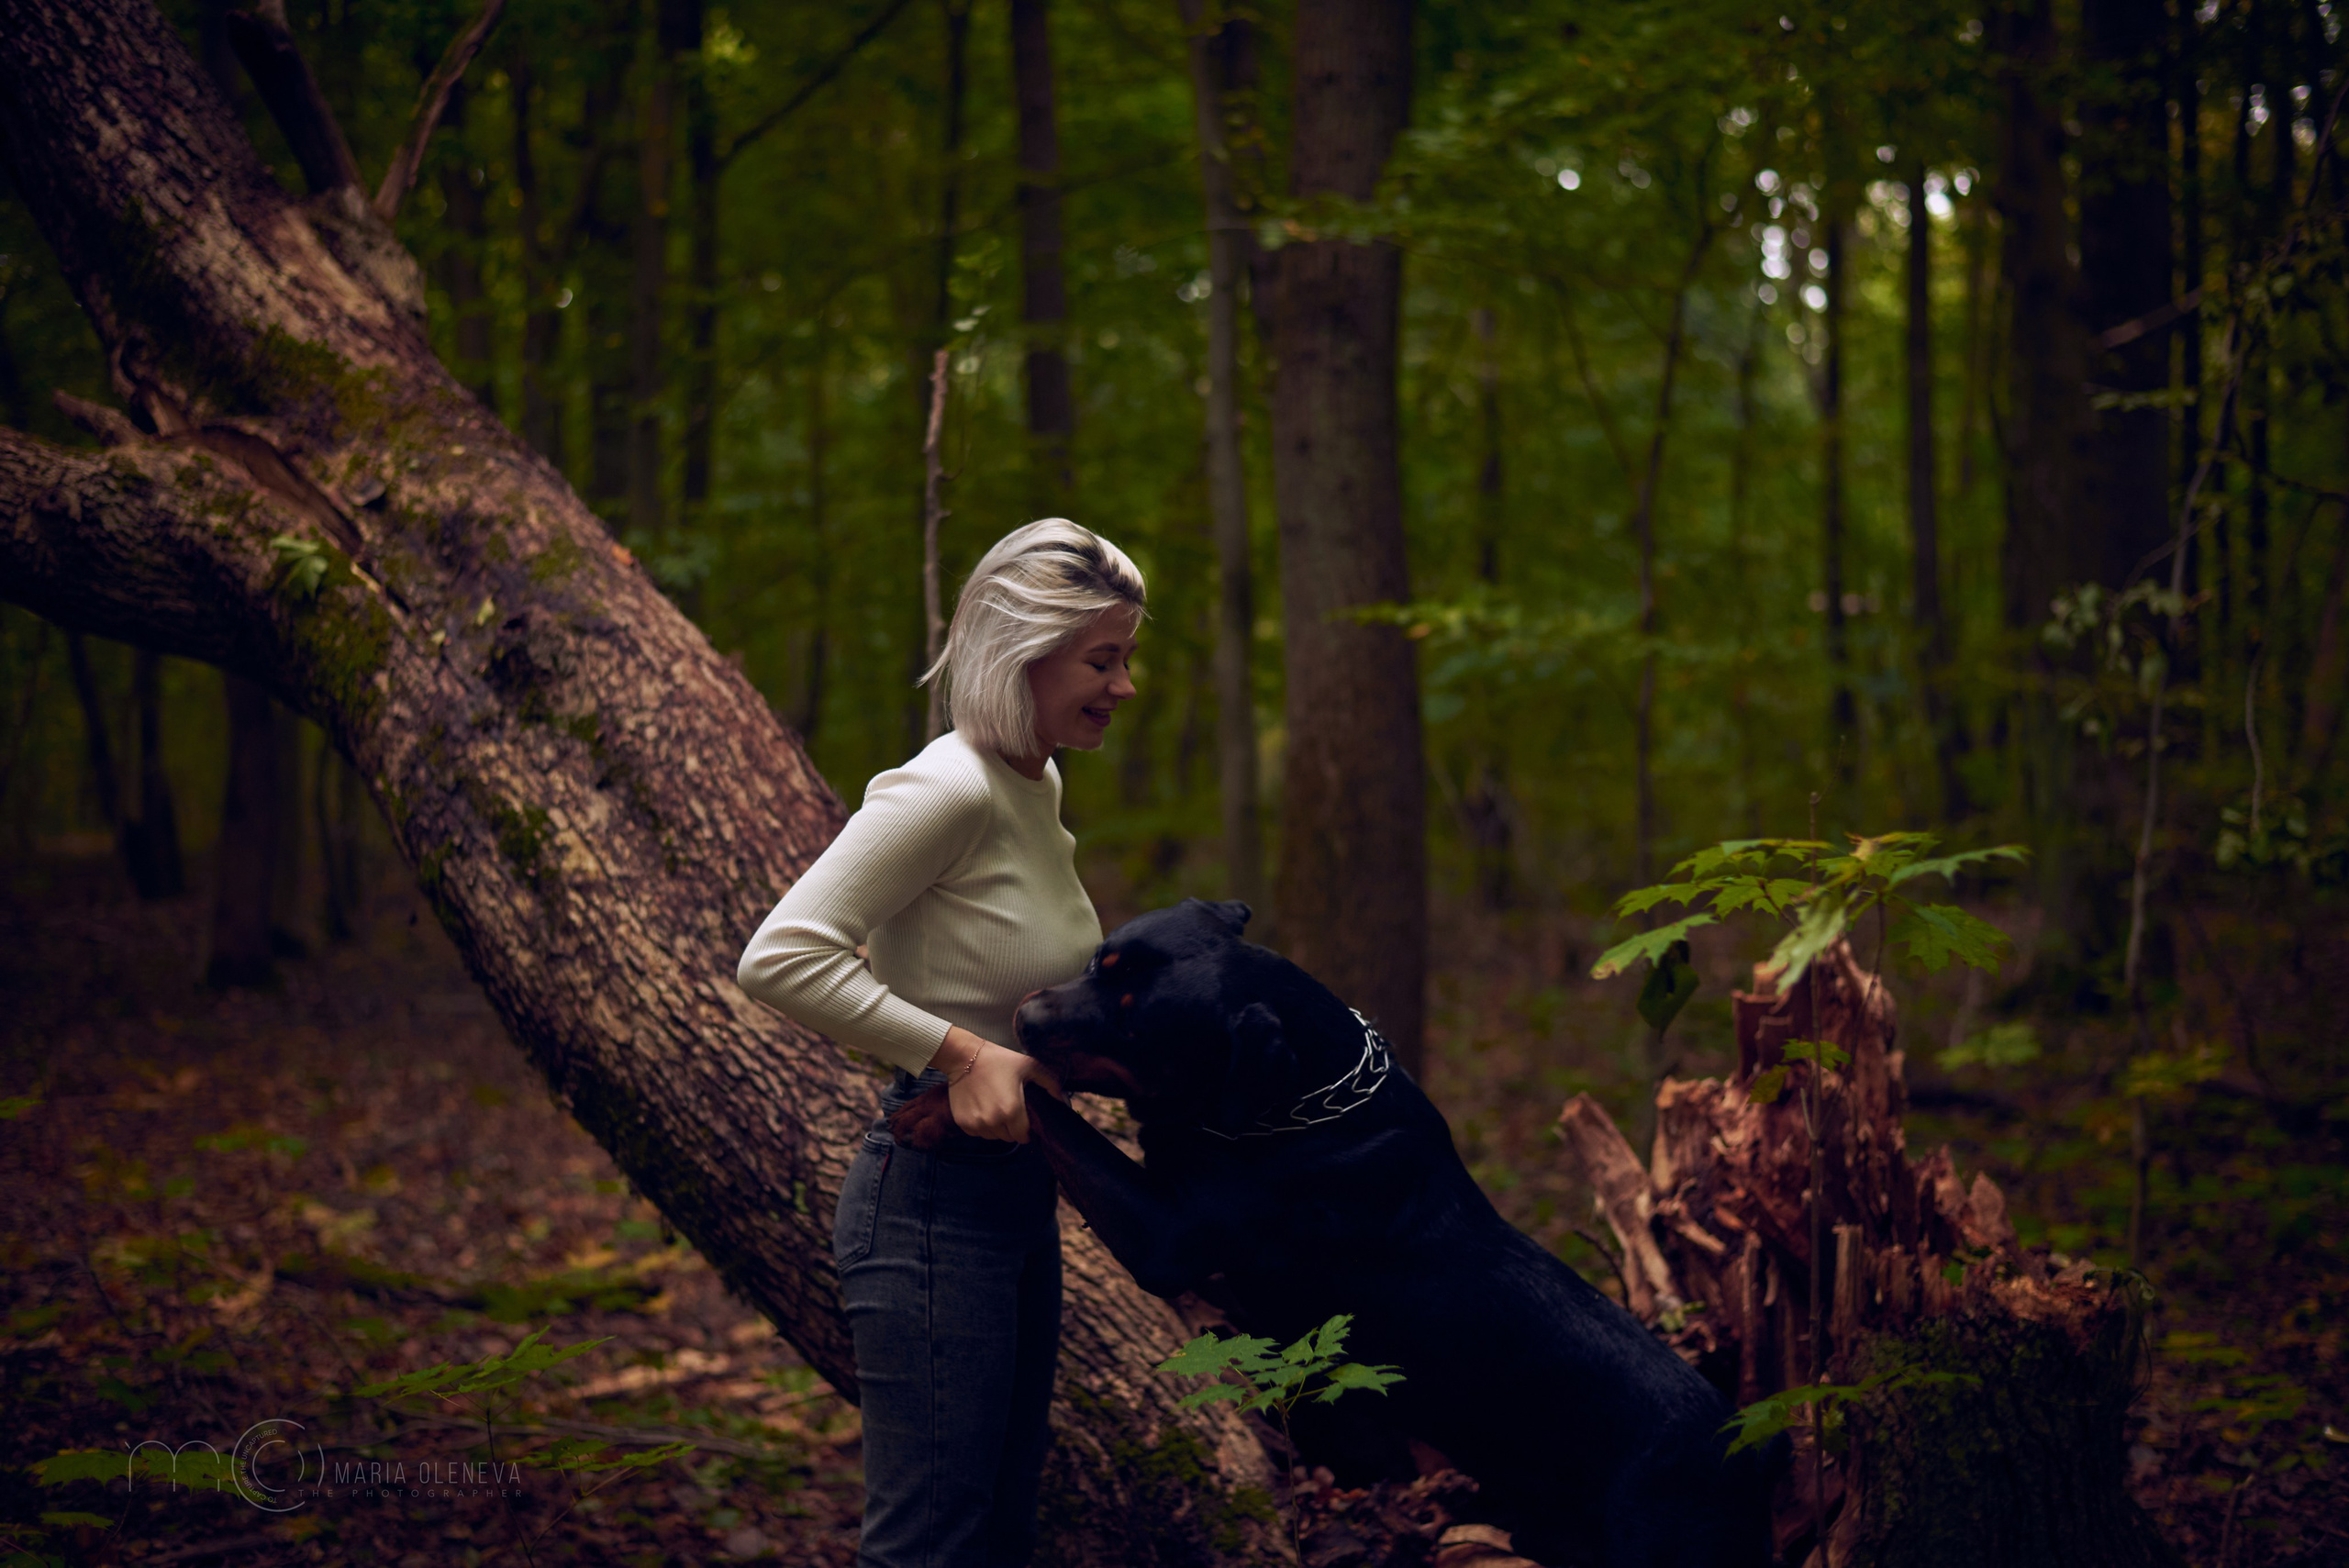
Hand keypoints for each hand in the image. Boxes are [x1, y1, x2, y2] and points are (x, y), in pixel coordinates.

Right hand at [937, 1026, 1057, 1142]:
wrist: (963, 1056)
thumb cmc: (998, 1060)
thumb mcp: (1029, 1066)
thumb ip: (1050, 1084)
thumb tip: (1064, 1102)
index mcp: (1011, 1111)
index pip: (1024, 1136)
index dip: (1026, 1129)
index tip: (1024, 1118)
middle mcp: (993, 1122)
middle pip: (1009, 1138)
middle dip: (1012, 1127)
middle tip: (1010, 1109)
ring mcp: (976, 1124)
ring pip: (993, 1136)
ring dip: (997, 1127)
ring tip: (995, 1106)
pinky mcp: (963, 1123)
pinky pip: (978, 1133)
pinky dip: (982, 1125)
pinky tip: (982, 1107)